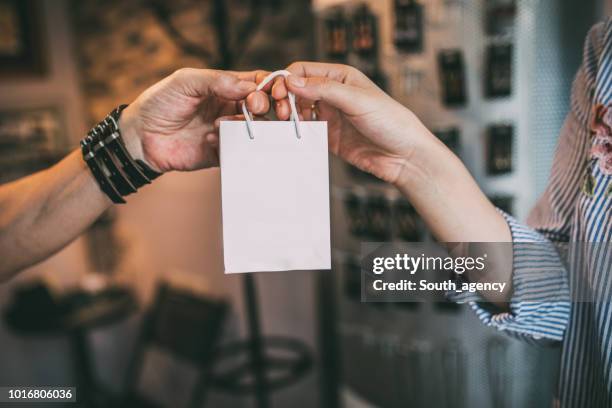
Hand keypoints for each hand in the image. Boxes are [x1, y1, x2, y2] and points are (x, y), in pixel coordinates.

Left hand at [118, 68, 269, 172]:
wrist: (139, 137)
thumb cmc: (159, 103)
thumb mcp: (185, 81)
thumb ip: (217, 80)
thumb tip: (250, 87)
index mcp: (225, 87)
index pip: (257, 83)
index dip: (269, 86)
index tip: (270, 91)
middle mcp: (230, 109)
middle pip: (262, 107)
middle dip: (262, 106)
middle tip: (252, 107)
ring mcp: (227, 132)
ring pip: (255, 130)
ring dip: (244, 126)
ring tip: (220, 126)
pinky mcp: (221, 153)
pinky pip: (239, 152)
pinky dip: (230, 145)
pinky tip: (209, 140)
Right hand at [265, 62, 437, 184]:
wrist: (404, 156)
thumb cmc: (391, 121)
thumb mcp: (357, 100)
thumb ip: (324, 89)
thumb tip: (293, 81)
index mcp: (340, 77)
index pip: (303, 71)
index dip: (287, 80)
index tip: (279, 93)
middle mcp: (333, 94)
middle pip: (296, 90)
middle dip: (284, 99)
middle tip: (280, 112)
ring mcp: (330, 116)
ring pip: (297, 111)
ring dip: (288, 116)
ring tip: (285, 125)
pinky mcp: (329, 137)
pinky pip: (306, 131)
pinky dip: (296, 132)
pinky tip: (295, 136)